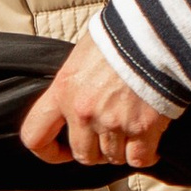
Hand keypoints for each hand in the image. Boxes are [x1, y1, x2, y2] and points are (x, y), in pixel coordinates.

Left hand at [20, 31, 173, 172]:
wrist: (154, 32)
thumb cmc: (119, 36)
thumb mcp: (82, 55)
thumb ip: (75, 83)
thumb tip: (77, 95)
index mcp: (63, 91)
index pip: (35, 136)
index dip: (48, 151)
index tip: (62, 151)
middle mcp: (83, 112)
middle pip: (83, 155)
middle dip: (95, 151)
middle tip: (107, 139)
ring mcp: (113, 122)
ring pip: (112, 158)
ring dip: (121, 151)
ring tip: (130, 135)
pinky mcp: (143, 127)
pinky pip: (138, 159)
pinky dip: (145, 156)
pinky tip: (149, 147)